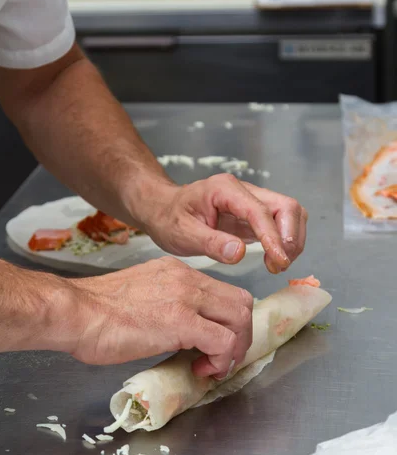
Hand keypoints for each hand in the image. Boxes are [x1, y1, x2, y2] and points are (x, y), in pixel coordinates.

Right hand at [63, 257, 252, 377]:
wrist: (76, 312)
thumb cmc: (96, 310)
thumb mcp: (141, 294)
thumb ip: (166, 303)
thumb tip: (180, 329)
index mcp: (178, 272)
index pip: (224, 291)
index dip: (229, 320)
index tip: (216, 342)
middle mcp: (187, 279)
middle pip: (241, 301)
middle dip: (241, 334)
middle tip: (223, 357)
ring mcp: (187, 298)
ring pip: (240, 318)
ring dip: (235, 348)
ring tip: (214, 365)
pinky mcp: (182, 322)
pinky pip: (223, 341)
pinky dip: (222, 360)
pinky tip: (202, 369)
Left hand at [141, 176, 307, 273]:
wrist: (163, 210)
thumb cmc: (169, 219)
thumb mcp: (182, 233)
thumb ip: (211, 243)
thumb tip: (239, 253)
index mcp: (225, 189)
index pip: (260, 211)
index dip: (273, 237)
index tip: (279, 261)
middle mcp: (243, 190)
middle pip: (286, 206)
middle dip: (290, 237)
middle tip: (278, 265)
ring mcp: (252, 200)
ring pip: (289, 213)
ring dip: (292, 240)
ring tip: (277, 264)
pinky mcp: (255, 214)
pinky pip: (281, 223)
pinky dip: (285, 241)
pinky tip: (274, 259)